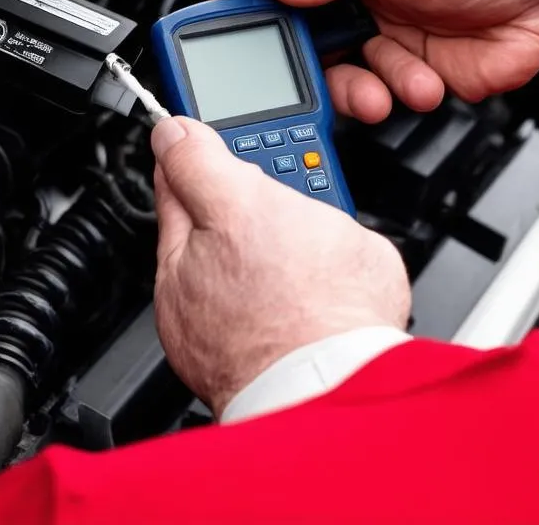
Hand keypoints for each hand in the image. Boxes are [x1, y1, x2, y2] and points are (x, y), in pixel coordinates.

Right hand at [152, 116, 409, 417]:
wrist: (316, 398)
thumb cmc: (243, 354)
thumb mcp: (172, 285)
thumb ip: (171, 211)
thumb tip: (167, 165)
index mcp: (232, 204)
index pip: (194, 143)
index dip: (178, 142)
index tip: (173, 142)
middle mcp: (289, 204)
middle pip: (249, 186)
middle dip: (237, 211)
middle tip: (228, 263)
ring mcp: (334, 226)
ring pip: (295, 217)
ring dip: (284, 242)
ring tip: (275, 296)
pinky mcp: (371, 251)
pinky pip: (336, 244)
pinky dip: (324, 267)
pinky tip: (309, 303)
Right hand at [209, 0, 538, 121]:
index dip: (227, 4)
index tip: (199, 34)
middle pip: (287, 42)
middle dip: (291, 67)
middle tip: (297, 78)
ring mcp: (377, 38)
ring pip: (331, 80)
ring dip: (354, 88)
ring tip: (386, 77)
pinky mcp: (408, 74)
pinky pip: (379, 99)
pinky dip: (395, 97)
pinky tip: (421, 80)